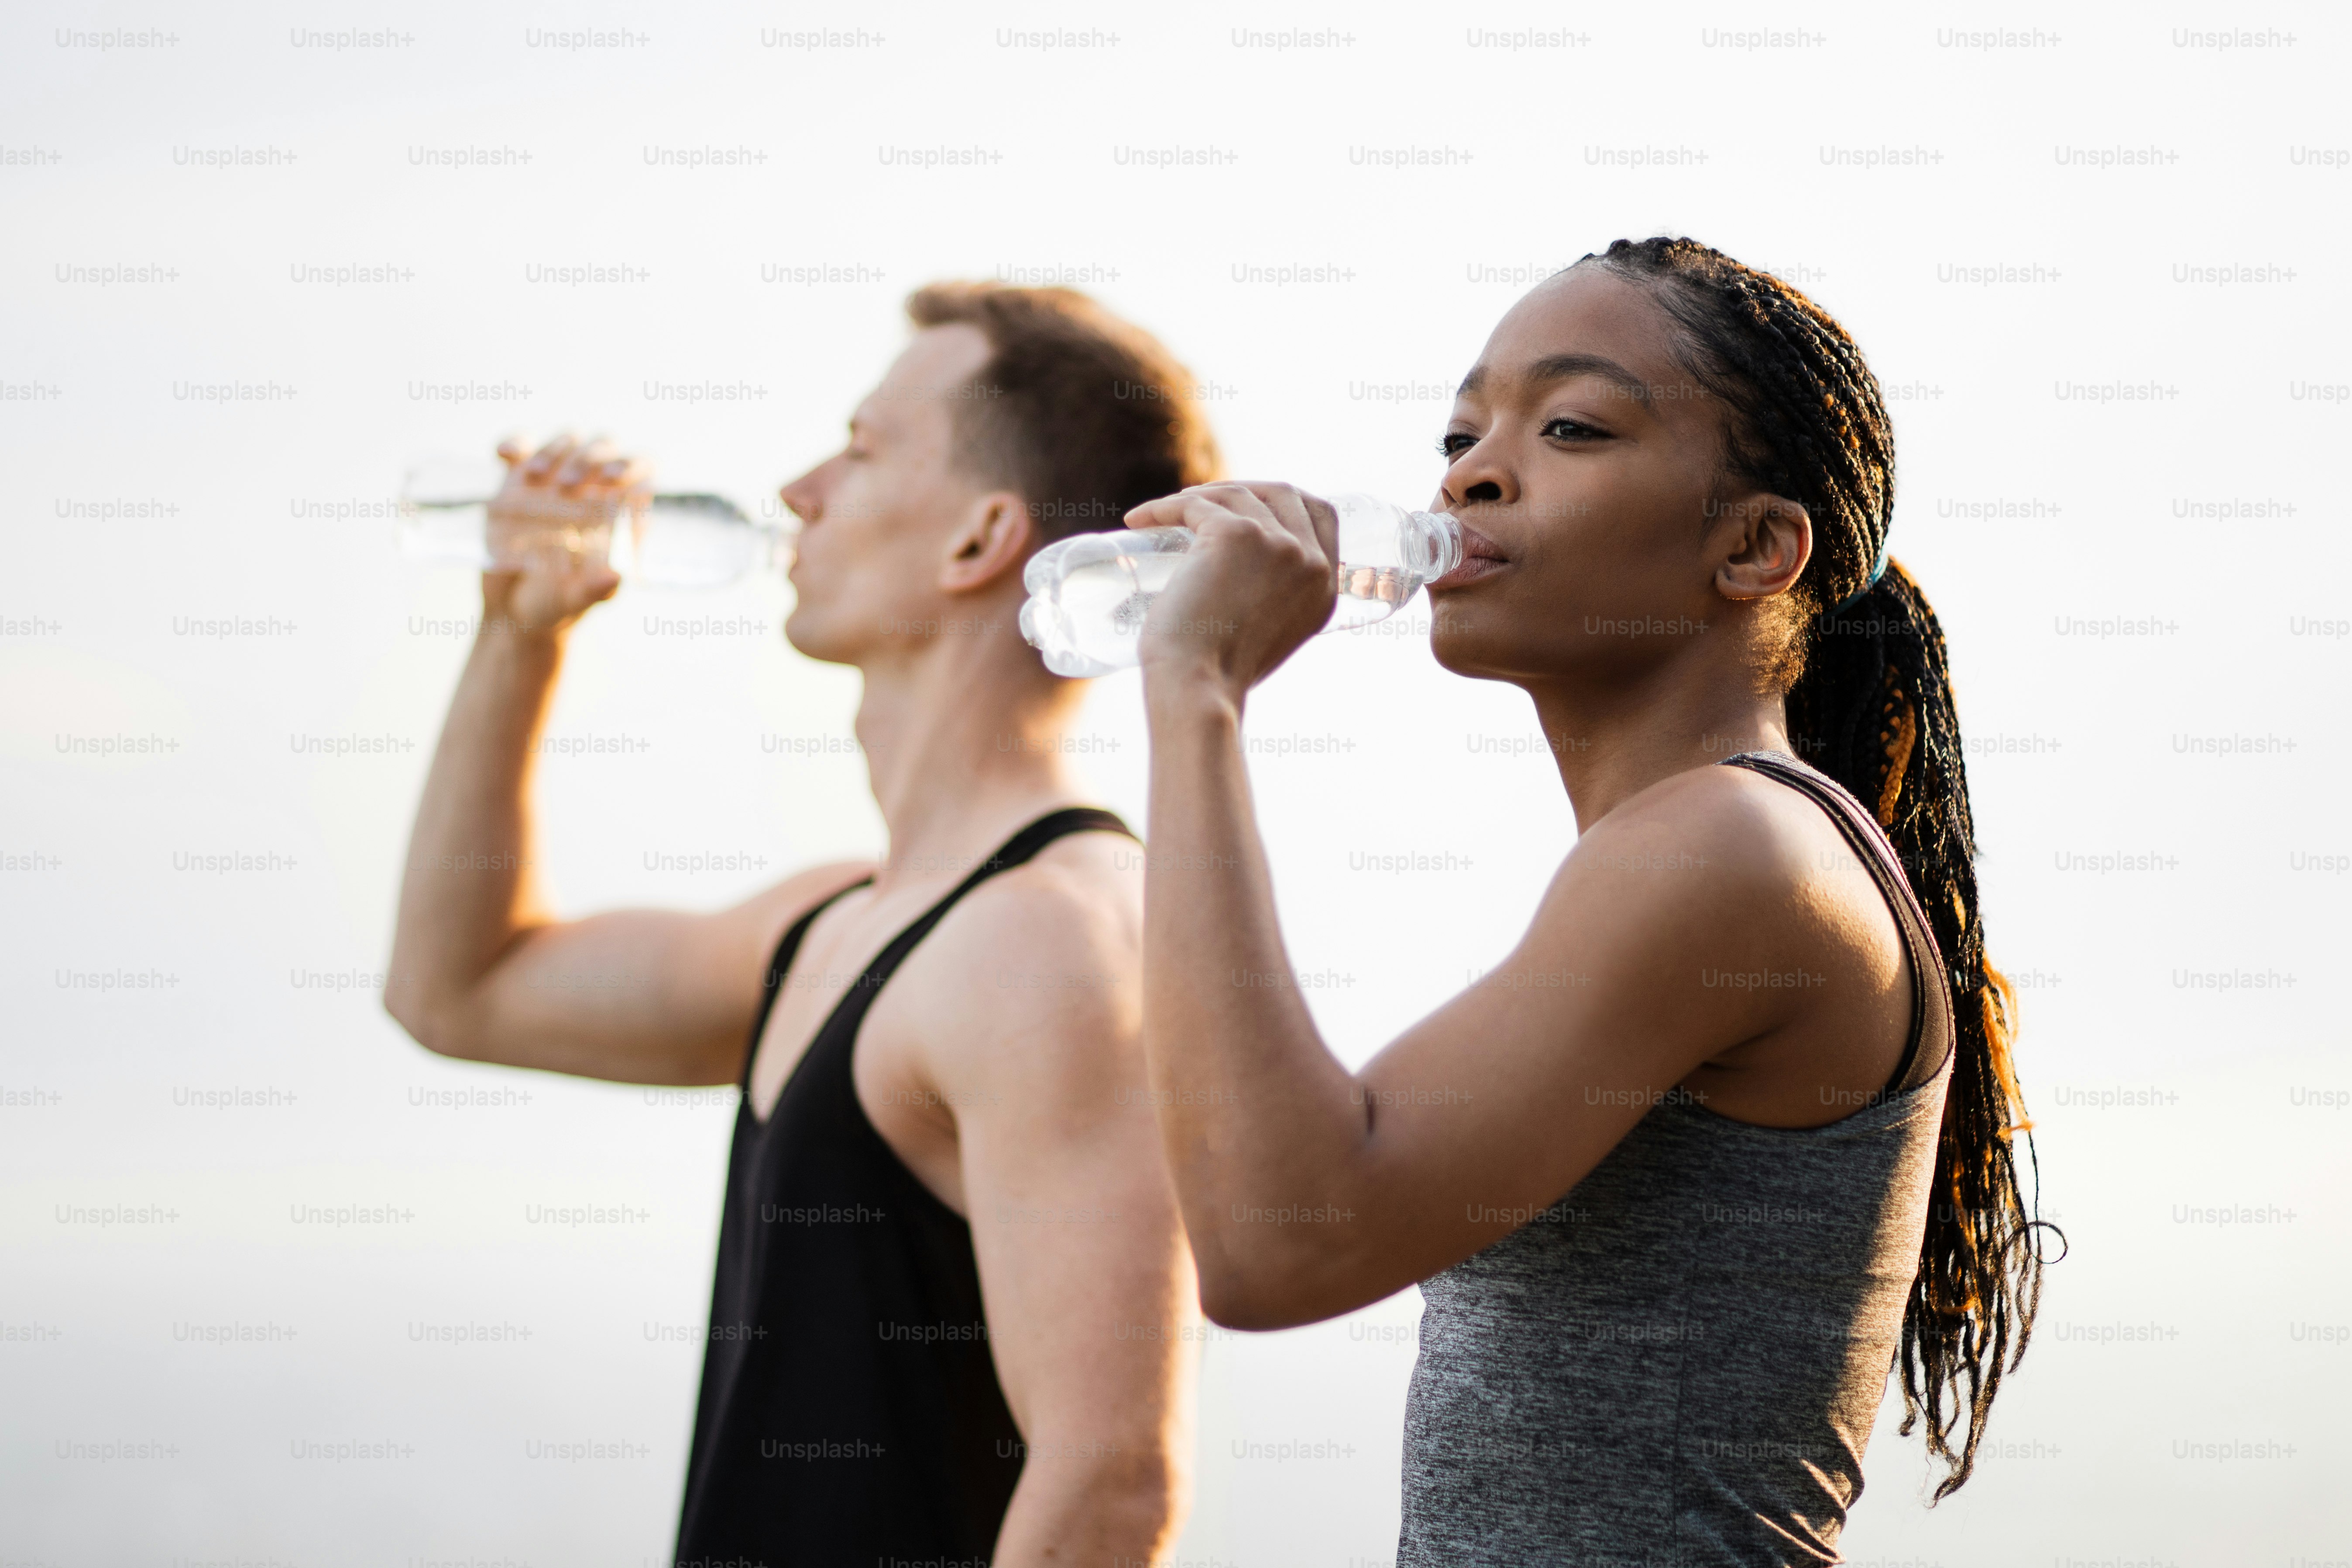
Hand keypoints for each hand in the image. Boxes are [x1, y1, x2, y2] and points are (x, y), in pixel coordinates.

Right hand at [478, 434, 650, 635]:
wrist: (513, 610)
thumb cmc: (557, 606)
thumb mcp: (576, 601)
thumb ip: (596, 591)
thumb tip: (614, 576)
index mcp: (623, 513)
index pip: (643, 469)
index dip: (632, 465)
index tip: (610, 479)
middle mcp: (595, 490)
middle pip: (605, 447)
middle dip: (589, 457)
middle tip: (567, 484)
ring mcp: (558, 480)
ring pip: (569, 441)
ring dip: (554, 450)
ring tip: (534, 476)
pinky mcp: (523, 479)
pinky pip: (523, 447)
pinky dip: (515, 444)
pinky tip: (503, 454)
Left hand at [1123, 482, 1338, 701]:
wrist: (1199, 686)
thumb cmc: (1219, 673)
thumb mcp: (1269, 633)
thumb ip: (1272, 597)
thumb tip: (1241, 569)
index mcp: (1324, 588)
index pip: (1320, 515)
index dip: (1282, 501)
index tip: (1248, 503)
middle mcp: (1311, 562)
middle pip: (1282, 493)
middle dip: (1242, 489)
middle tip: (1202, 502)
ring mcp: (1277, 544)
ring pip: (1235, 495)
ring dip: (1197, 497)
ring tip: (1164, 514)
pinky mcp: (1235, 534)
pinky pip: (1193, 505)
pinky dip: (1162, 508)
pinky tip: (1139, 520)